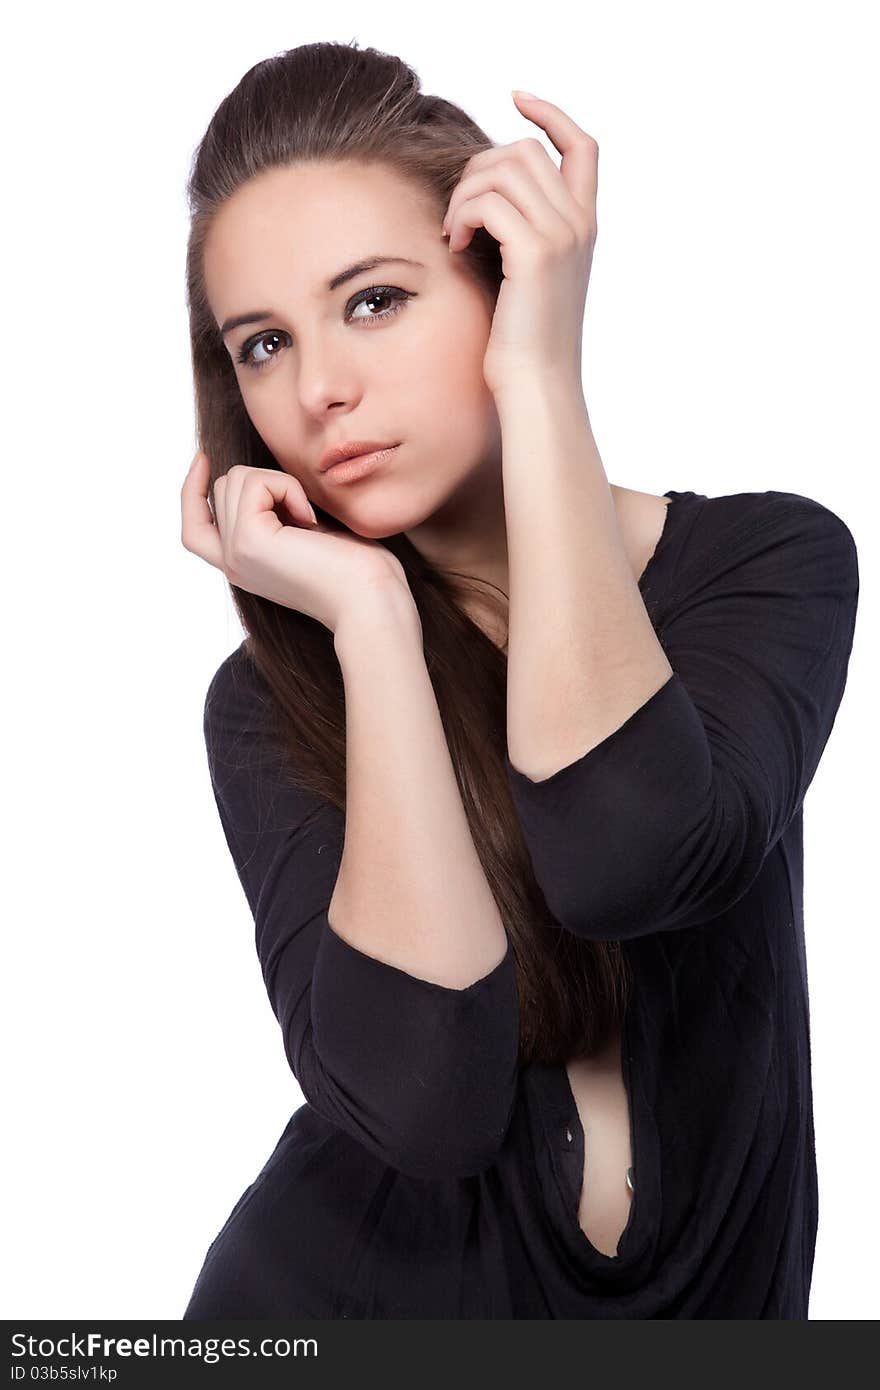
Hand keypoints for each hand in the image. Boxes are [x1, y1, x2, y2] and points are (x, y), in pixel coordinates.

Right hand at [180, 452, 411, 634]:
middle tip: (306, 515)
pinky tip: (309, 519)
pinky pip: (255, 482)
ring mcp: (235, 554)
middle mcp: (232, 563)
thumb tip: (260, 479)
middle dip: (267, 481)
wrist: (371, 600)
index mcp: (244, 565)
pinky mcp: (247, 542)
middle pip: (224, 487)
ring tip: (308, 518)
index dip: (191, 490)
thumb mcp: (307, 535)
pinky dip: (286, 487)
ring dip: (279, 483)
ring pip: (236, 478)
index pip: (195, 527)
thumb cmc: (357, 570)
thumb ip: (277, 514)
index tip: (203, 458)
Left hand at [443, 91, 597, 396]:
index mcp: (585, 226)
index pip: (581, 145)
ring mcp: (562, 236)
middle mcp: (581, 224)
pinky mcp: (535, 253)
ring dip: (464, 194)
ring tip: (454, 231)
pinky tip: (454, 244)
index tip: (516, 98)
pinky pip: (487, 202)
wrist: (536, 384)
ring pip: (502, 169)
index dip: (549, 114)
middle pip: (524, 151)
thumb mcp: (529, 275)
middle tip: (458, 212)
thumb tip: (487, 192)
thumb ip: (522, 229)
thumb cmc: (523, 340)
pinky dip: (461, 215)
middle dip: (479, 169)